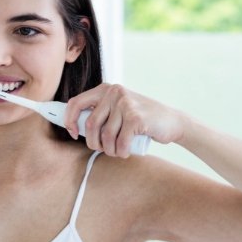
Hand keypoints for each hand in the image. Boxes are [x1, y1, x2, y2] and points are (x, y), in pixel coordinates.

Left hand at [64, 83, 187, 156]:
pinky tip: (126, 152)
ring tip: (117, 151)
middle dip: (93, 143)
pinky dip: (121, 152)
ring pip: (105, 136)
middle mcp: (114, 92)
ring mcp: (125, 103)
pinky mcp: (136, 117)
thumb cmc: (139, 121)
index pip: (75, 103)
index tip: (73, 134)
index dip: (69, 121)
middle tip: (102, 149)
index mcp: (105, 89)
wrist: (172, 122)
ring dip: (109, 150)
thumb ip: (99, 113)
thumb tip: (71, 125)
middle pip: (90, 124)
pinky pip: (120, 142)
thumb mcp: (117, 111)